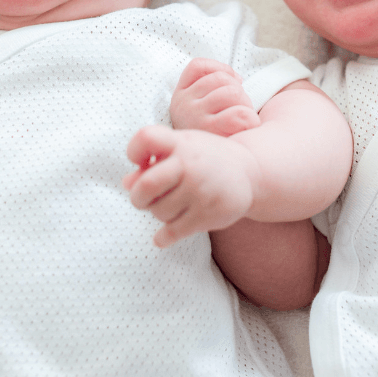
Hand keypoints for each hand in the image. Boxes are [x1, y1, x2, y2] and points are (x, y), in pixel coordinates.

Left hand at [123, 124, 257, 247]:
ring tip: (171, 206)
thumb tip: (127, 183)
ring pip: (159, 211)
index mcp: (181, 142)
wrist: (250, 172)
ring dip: (158, 213)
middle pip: (146, 184)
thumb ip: (154, 161)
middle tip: (143, 199)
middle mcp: (190, 164)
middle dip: (138, 197)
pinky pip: (172, 232)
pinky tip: (163, 236)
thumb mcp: (183, 148)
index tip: (140, 161)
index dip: (134, 150)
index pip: (146, 138)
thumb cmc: (207, 158)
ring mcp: (200, 190)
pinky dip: (163, 237)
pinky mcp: (208, 214)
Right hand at [170, 58, 260, 135]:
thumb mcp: (204, 108)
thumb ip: (212, 86)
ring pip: (233, 92)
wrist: (210, 174)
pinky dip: (250, 119)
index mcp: (180, 97)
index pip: (198, 66)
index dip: (221, 71)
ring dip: (245, 104)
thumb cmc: (216, 137)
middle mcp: (183, 106)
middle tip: (239, 110)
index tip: (232, 85)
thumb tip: (237, 78)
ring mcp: (195, 118)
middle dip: (238, 91)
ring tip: (242, 120)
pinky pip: (239, 113)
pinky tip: (248, 128)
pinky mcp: (211, 133)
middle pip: (222, 79)